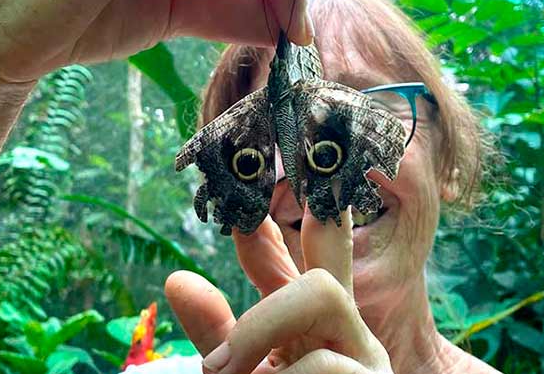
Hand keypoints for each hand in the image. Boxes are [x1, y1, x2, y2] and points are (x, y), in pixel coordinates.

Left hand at [165, 207, 393, 373]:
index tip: (240, 188)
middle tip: (266, 228)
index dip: (266, 226)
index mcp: (307, 328)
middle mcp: (344, 331)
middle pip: (328, 252)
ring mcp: (366, 357)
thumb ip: (218, 333)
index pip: (290, 261)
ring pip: (321, 293)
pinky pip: (323, 365)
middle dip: (295, 235)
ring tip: (225, 372)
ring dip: (261, 327)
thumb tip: (178, 277)